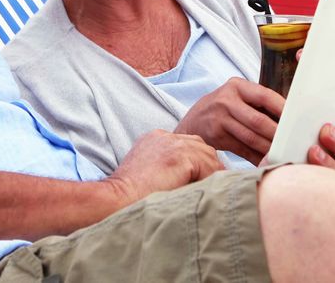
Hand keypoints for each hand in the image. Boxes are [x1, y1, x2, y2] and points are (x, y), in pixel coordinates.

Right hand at [106, 130, 222, 205]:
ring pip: (207, 155)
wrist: (117, 198)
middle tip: (216, 185)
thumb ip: (168, 167)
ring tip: (215, 191)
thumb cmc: (130, 195)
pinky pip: (209, 168)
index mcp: (156, 138)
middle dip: (209, 165)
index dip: (198, 161)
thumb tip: (195, 179)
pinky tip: (208, 193)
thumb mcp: (149, 173)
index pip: (188, 144)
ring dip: (212, 174)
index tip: (203, 178)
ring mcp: (173, 144)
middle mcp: (165, 136)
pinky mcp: (180, 157)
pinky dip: (211, 180)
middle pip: (201, 145)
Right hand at [174, 77, 284, 164]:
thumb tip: (290, 119)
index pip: (265, 96)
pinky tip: (268, 161)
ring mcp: (219, 119)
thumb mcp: (237, 96)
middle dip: (278, 134)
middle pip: (258, 121)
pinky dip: (257, 157)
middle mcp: (226, 101)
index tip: (298, 120)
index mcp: (236, 86)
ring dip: (269, 148)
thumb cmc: (224, 107)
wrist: (193, 120)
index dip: (283, 108)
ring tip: (285, 154)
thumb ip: (258, 103)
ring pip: (251, 138)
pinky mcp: (216, 137)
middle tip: (295, 143)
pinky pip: (242, 149)